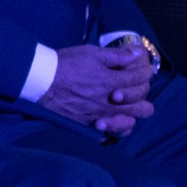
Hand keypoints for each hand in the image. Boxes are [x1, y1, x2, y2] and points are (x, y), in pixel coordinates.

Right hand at [39, 42, 155, 135]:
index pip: (141, 79)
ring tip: (126, 105)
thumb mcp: (91, 54)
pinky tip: (113, 119)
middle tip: (132, 86)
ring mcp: (101, 116)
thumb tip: (138, 53)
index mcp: (112, 82)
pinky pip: (112, 133)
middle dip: (143, 95)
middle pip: (143, 106)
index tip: (142, 67)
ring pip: (131, 123)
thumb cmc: (65, 64)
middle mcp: (111, 103)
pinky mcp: (89, 125)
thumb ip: (117, 56)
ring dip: (133, 114)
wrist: (41, 81)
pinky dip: (117, 127)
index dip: (146, 71)